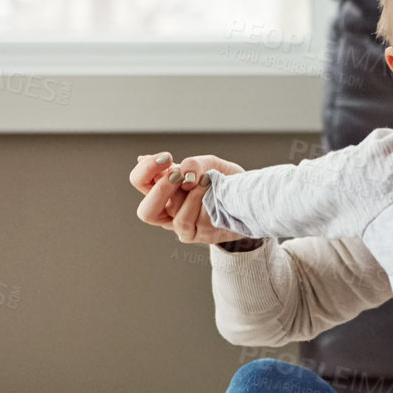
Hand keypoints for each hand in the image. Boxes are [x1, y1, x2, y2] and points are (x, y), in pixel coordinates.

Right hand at [130, 152, 247, 245]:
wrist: (253, 199)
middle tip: (178, 175)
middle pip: (146, 212)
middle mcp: (168, 212)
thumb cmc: (227, 181)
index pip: (139, 180)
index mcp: (163, 190)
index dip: (147, 168)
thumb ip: (193, 165)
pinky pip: (194, 224)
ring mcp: (183, 227)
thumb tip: (176, 170)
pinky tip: (214, 194)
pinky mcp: (199, 236)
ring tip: (209, 180)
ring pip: (175, 216)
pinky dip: (203, 205)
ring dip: (192, 195)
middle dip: (161, 190)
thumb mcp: (211, 165)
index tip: (168, 157)